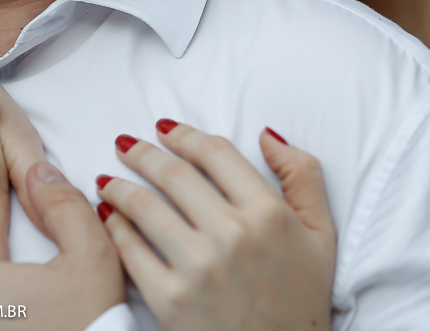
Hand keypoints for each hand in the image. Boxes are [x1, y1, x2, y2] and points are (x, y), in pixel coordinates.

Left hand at [97, 122, 335, 330]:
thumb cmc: (301, 298)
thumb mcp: (322, 232)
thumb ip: (303, 174)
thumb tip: (266, 135)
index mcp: (268, 212)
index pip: (215, 153)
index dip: (185, 134)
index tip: (165, 129)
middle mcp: (232, 234)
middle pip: (174, 174)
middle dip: (143, 152)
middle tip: (125, 144)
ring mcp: (198, 267)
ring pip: (145, 206)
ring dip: (120, 186)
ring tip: (107, 178)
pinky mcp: (170, 300)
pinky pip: (131, 251)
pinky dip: (115, 228)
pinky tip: (108, 217)